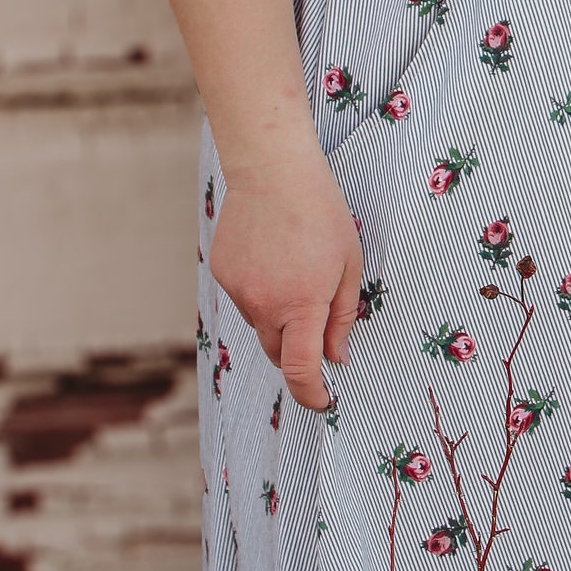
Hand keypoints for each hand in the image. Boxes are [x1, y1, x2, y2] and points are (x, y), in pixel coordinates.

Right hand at [210, 149, 363, 412]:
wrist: (273, 170)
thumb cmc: (321, 213)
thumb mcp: (350, 265)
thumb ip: (342, 318)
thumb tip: (335, 358)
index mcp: (301, 304)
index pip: (300, 370)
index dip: (311, 394)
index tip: (323, 401)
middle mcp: (264, 304)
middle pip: (278, 353)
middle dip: (298, 355)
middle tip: (319, 332)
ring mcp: (238, 290)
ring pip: (261, 324)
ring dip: (279, 317)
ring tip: (296, 272)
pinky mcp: (221, 274)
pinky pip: (244, 299)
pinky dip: (260, 292)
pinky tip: (273, 257)